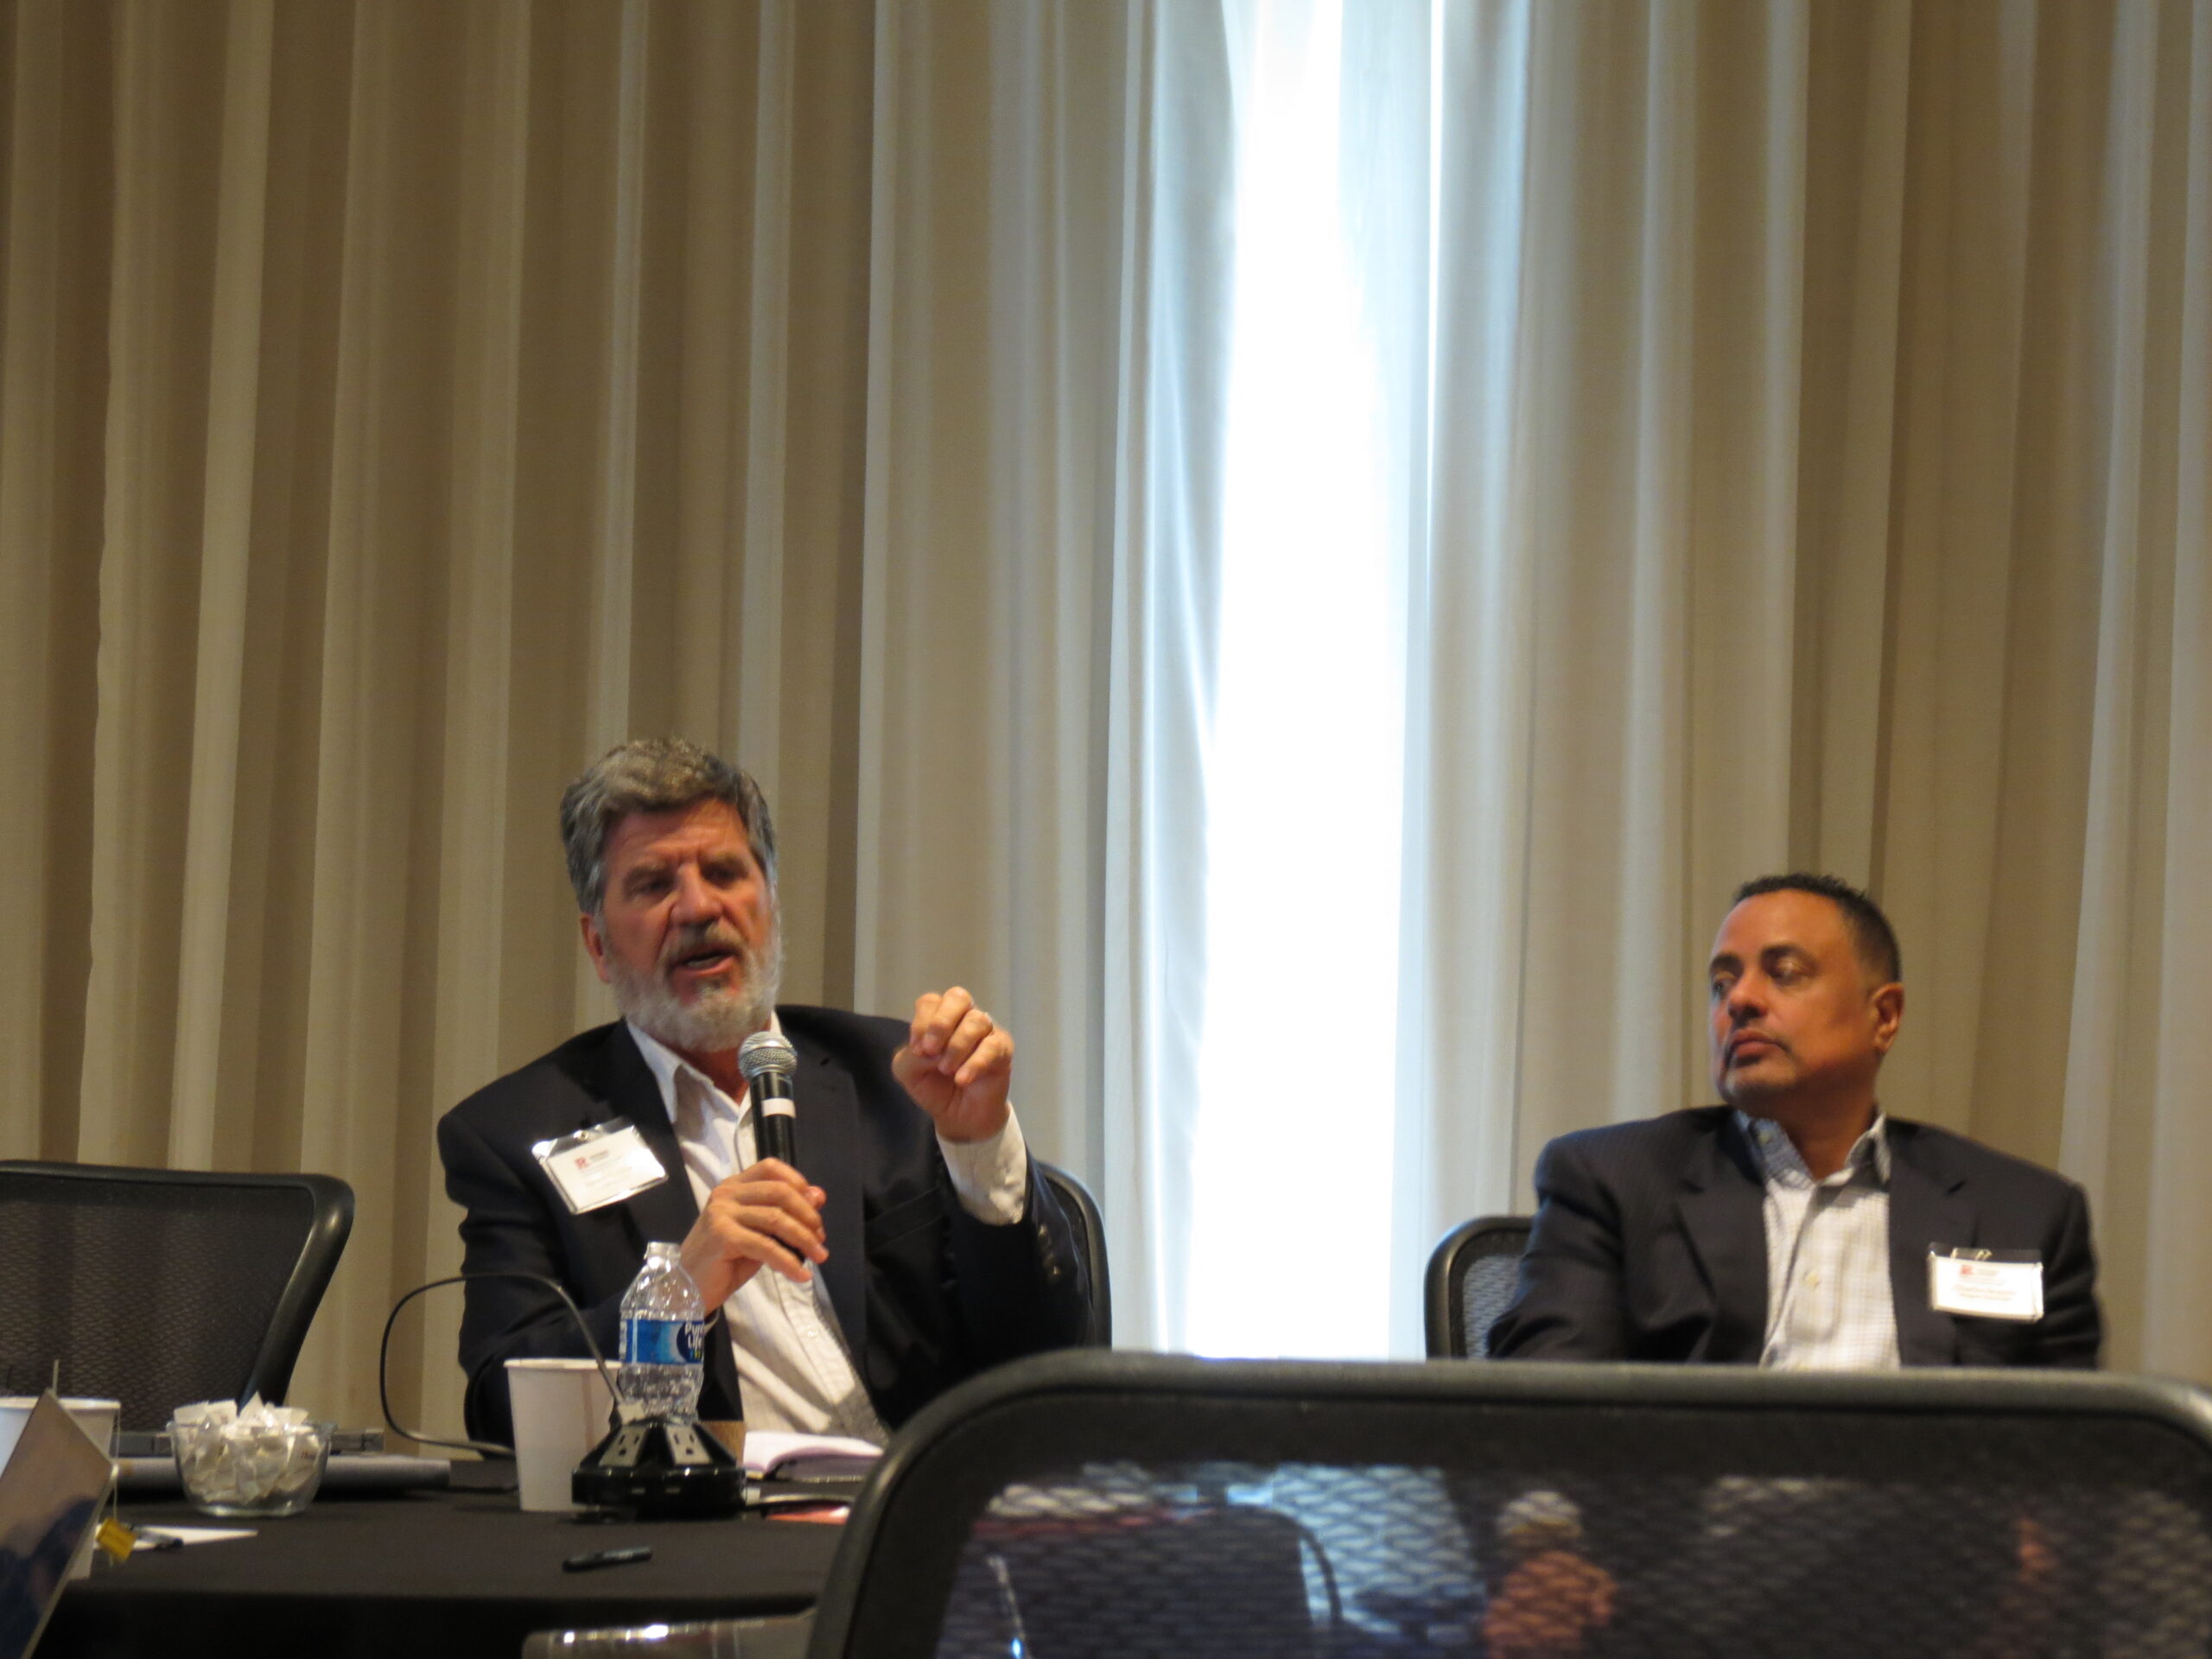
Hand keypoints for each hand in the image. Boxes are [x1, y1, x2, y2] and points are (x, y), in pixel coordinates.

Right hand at [678, 1159, 826, 1306]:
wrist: (688, 1287)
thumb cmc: (725, 1259)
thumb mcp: (759, 1232)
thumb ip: (783, 1213)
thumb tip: (819, 1195)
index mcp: (734, 1186)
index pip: (770, 1167)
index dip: (797, 1181)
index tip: (815, 1204)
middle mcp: (726, 1193)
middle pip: (779, 1192)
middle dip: (807, 1216)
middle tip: (821, 1239)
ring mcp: (722, 1213)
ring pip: (776, 1219)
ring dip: (804, 1240)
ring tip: (819, 1257)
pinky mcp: (723, 1236)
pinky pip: (766, 1246)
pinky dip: (788, 1262)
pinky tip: (800, 1275)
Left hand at [891, 986, 1012, 1143]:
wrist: (959, 1116)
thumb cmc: (934, 1086)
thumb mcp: (909, 1072)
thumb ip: (911, 1056)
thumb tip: (931, 1050)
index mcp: (939, 1017)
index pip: (930, 1002)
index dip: (921, 1022)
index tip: (917, 1050)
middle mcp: (964, 1017)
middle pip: (958, 997)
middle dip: (941, 1023)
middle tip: (931, 1050)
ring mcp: (986, 1031)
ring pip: (977, 1020)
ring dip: (956, 1046)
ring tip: (946, 1070)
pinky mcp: (1003, 1049)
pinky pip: (992, 1047)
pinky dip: (973, 1064)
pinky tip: (962, 1079)